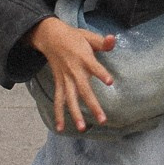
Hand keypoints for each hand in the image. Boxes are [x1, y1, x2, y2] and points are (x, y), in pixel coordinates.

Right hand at [28, 16, 116, 132]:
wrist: (50, 36)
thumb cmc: (73, 37)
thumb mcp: (88, 36)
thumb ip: (102, 42)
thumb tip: (114, 39)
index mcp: (83, 58)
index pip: (93, 66)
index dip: (101, 73)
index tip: (110, 82)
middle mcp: (73, 70)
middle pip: (83, 90)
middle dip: (92, 105)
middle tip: (102, 120)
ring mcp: (65, 79)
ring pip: (70, 99)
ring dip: (75, 114)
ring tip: (82, 128)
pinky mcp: (59, 83)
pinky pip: (58, 100)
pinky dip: (58, 114)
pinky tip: (60, 128)